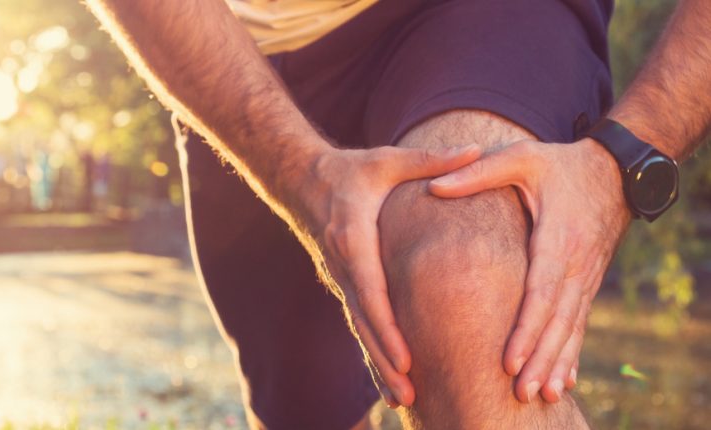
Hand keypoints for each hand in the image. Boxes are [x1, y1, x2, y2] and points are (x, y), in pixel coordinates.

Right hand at [291, 143, 481, 406]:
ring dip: (378, 365)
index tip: (406, 357)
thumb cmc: (350, 170)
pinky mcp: (343, 284)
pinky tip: (390, 377)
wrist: (301, 180)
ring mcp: (340, 278)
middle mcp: (343, 265)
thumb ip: (431, 160)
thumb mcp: (388, 160)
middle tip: (409, 396)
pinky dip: (373, 351)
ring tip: (403, 400)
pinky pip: (359, 322)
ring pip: (360, 329)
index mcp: (354, 238)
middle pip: (364, 321)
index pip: (371, 290)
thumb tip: (477, 149)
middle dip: (385, 360)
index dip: (387, 327)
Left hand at [428, 138, 630, 402]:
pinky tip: (564, 380)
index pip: (541, 292)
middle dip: (539, 358)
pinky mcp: (587, 282)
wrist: (615, 171)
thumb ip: (478, 172)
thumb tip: (433, 187)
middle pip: (557, 320)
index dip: (526, 328)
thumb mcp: (521, 158)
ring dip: (557, 362)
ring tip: (542, 395)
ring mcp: (586, 276)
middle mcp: (577, 264)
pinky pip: (579, 323)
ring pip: (571, 327)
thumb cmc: (561, 164)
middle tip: (521, 392)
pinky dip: (572, 353)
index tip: (509, 359)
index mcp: (558, 238)